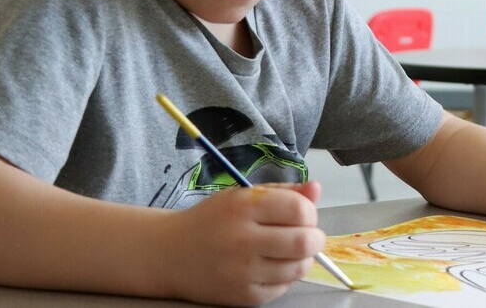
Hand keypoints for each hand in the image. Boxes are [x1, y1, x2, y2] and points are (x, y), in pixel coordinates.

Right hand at [159, 181, 324, 305]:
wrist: (169, 254)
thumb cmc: (212, 220)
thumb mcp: (242, 196)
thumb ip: (283, 192)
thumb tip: (317, 190)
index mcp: (242, 207)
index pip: (298, 209)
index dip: (309, 212)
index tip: (303, 215)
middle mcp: (241, 240)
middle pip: (304, 242)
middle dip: (315, 238)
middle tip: (308, 235)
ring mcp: (242, 272)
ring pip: (299, 267)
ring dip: (303, 258)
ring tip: (288, 250)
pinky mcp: (243, 296)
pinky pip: (283, 287)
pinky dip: (285, 276)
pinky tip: (270, 266)